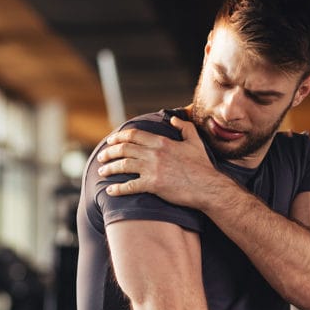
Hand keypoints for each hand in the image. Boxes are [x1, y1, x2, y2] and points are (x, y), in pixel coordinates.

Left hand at [96, 117, 222, 208]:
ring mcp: (153, 169)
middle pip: (124, 149)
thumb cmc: (202, 166)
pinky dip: (118, 189)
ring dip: (109, 168)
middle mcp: (154, 154)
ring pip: (123, 166)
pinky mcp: (153, 185)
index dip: (118, 137)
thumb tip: (173, 119)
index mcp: (162, 142)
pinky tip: (110, 191)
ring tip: (102, 171)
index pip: (134, 135)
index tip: (110, 140)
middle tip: (102, 156)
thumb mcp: (195, 142)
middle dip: (109, 152)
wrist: (208, 187)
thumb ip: (184, 127)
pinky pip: (130, 186)